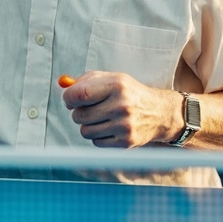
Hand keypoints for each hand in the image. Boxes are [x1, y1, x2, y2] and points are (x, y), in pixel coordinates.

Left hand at [60, 71, 177, 147]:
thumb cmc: (128, 93)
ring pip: (85, 131)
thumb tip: (63, 86)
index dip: (68, 98)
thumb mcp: (111, 79)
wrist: (159, 112)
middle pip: (79, 115)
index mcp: (117, 85)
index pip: (80, 94)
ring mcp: (124, 125)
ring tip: (101, 118)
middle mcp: (122, 105)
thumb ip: (85, 81)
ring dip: (88, 125)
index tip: (69, 100)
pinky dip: (98, 136)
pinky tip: (110, 128)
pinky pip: (96, 142)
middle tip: (89, 109)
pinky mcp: (126, 142)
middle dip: (79, 112)